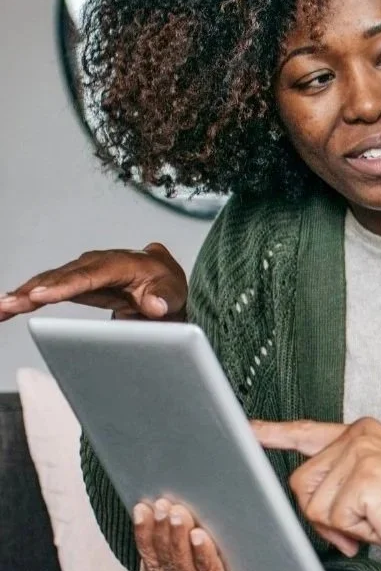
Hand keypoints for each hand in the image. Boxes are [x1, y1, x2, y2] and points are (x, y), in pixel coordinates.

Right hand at [0, 243, 186, 322]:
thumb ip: (164, 298)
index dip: (64, 285)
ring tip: (1, 308)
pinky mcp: (74, 282)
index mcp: (123, 263)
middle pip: (62, 277)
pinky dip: (26, 297)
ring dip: (22, 295)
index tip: (40, 295)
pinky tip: (6, 307)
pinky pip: (47, 288)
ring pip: (49, 281)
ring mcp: (85, 270)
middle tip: (8, 305)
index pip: (90, 275)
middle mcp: (99, 262)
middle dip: (33, 291)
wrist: (165, 287)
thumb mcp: (174, 294)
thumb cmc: (168, 289)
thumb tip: (154, 304)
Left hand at [253, 418, 380, 563]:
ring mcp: (359, 454)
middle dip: (322, 514)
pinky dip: (353, 532)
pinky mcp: (361, 477)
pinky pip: (331, 518)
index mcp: (363, 433)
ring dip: (341, 526)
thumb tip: (312, 506)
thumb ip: (344, 482)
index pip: (308, 432)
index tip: (248, 430)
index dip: (274, 434)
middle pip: (302, 482)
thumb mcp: (380, 483)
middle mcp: (357, 436)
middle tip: (359, 525)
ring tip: (378, 521)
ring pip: (313, 505)